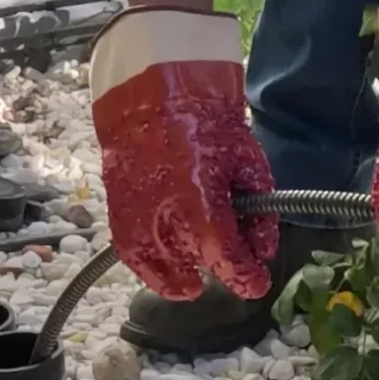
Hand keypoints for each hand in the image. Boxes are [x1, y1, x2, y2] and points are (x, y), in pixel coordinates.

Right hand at [89, 8, 277, 300]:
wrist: (158, 93)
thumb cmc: (209, 126)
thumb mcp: (248, 165)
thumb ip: (258, 211)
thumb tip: (263, 249)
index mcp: (198, 198)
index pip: (222, 254)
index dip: (244, 275)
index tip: (258, 284)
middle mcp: (162, 210)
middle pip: (190, 260)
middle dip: (216, 270)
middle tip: (232, 270)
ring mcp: (134, 210)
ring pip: (153, 263)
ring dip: (173, 280)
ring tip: (190, 286)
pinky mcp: (116, 206)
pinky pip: (128, 248)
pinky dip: (144, 266)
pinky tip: (160, 272)